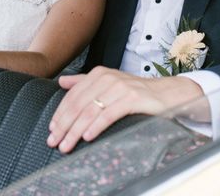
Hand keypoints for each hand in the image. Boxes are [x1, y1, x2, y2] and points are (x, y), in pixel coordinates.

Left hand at [47, 66, 202, 152]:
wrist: (168, 93)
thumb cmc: (137, 92)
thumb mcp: (109, 83)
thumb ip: (85, 82)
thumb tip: (61, 81)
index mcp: (99, 74)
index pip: (72, 96)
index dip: (60, 114)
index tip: (51, 130)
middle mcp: (108, 78)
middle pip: (78, 104)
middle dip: (64, 125)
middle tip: (54, 142)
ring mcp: (120, 87)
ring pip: (90, 111)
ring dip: (75, 130)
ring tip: (67, 145)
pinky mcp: (132, 98)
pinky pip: (109, 114)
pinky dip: (95, 126)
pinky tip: (87, 137)